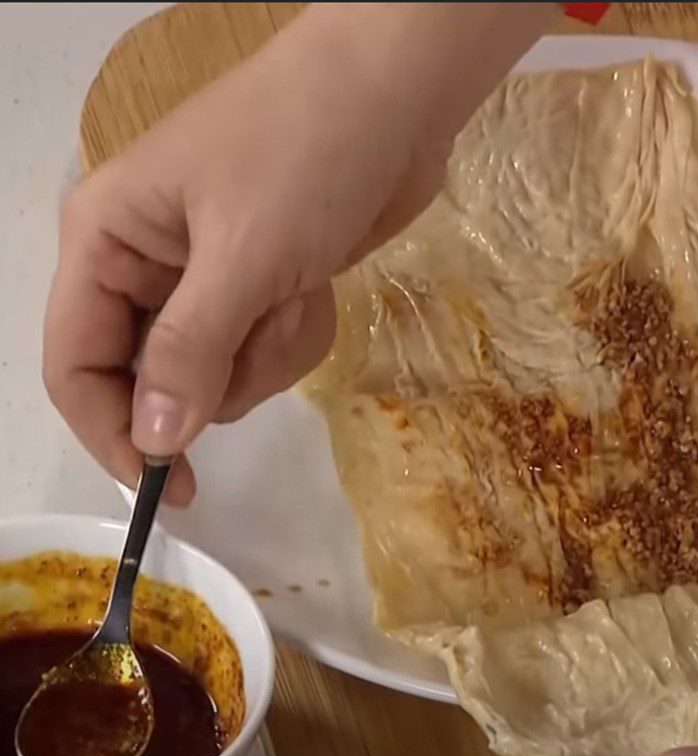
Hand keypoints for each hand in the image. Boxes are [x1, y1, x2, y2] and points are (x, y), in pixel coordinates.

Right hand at [44, 3, 557, 504]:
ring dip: (266, 351)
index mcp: (105, 242)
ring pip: (218, 376)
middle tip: (262, 334)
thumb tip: (151, 440)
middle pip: (153, 379)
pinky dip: (294, 333)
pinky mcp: (261, 291)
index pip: (75, 365)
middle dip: (218, 375)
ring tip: (296, 289)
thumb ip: (189, 352)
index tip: (168, 486)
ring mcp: (208, 282)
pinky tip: (315, 285)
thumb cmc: (304, 154)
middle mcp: (145, 268)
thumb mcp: (241, 254)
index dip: (112, 433)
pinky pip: (264, 353)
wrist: (395, 101)